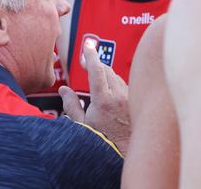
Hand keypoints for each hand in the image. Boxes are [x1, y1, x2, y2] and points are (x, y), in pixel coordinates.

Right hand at [59, 38, 130, 155]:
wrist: (127, 154)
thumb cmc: (103, 143)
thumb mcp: (81, 126)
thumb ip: (71, 105)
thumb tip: (64, 90)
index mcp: (104, 101)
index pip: (97, 70)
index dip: (90, 55)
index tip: (87, 46)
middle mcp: (120, 97)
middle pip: (107, 70)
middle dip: (96, 63)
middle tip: (86, 61)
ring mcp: (130, 99)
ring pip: (117, 77)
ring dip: (106, 74)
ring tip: (96, 79)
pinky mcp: (136, 104)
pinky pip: (125, 86)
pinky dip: (115, 84)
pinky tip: (110, 92)